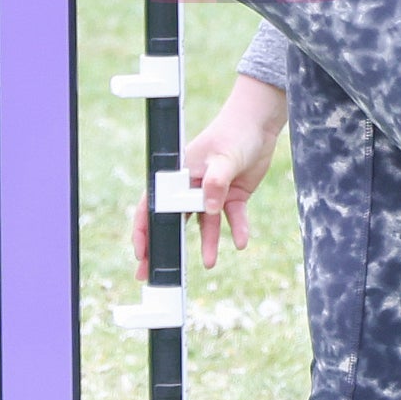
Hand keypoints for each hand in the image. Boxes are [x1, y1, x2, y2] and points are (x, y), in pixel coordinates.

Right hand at [131, 73, 287, 277]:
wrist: (258, 125)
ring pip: (205, 223)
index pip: (153, 204)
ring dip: (206, 243)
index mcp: (178, 175)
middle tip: (157, 273)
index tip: (142, 253)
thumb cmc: (233, 134)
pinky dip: (236, 229)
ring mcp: (212, 193)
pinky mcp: (232, 196)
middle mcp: (191, 187)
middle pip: (174, 220)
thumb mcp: (224, 158)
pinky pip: (232, 217)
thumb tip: (209, 209)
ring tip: (209, 263)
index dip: (144, 229)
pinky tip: (240, 242)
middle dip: (166, 246)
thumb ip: (216, 183)